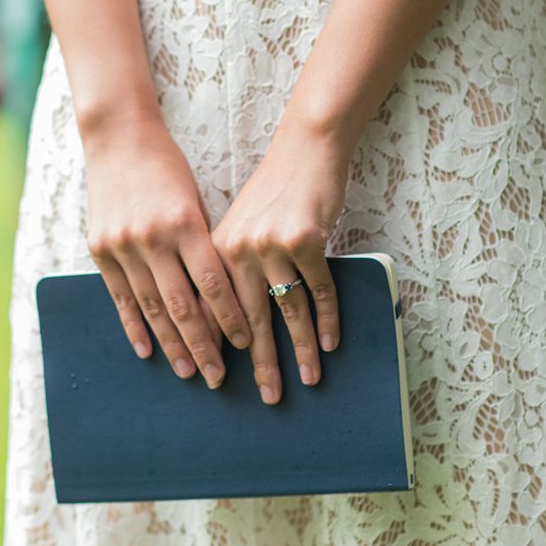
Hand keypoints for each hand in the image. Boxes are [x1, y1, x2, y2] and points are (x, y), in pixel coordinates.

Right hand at [84, 109, 251, 386]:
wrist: (117, 137)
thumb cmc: (168, 167)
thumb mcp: (195, 200)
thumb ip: (205, 244)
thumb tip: (224, 296)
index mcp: (185, 223)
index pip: (212, 283)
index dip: (229, 317)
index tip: (244, 344)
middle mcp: (152, 237)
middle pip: (183, 305)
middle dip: (202, 344)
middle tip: (217, 376)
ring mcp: (123, 245)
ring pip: (151, 308)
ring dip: (171, 344)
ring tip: (188, 370)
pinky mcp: (101, 249)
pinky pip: (120, 297)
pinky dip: (134, 327)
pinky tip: (147, 351)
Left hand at [211, 121, 351, 404]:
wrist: (306, 149)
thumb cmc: (274, 191)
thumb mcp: (241, 225)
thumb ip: (233, 266)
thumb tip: (230, 321)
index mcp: (216, 248)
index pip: (214, 310)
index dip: (221, 348)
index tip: (224, 380)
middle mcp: (239, 249)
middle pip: (250, 319)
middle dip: (261, 363)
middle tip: (269, 396)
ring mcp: (272, 245)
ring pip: (288, 311)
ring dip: (301, 349)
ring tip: (308, 379)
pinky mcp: (306, 240)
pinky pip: (319, 291)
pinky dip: (327, 320)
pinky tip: (331, 344)